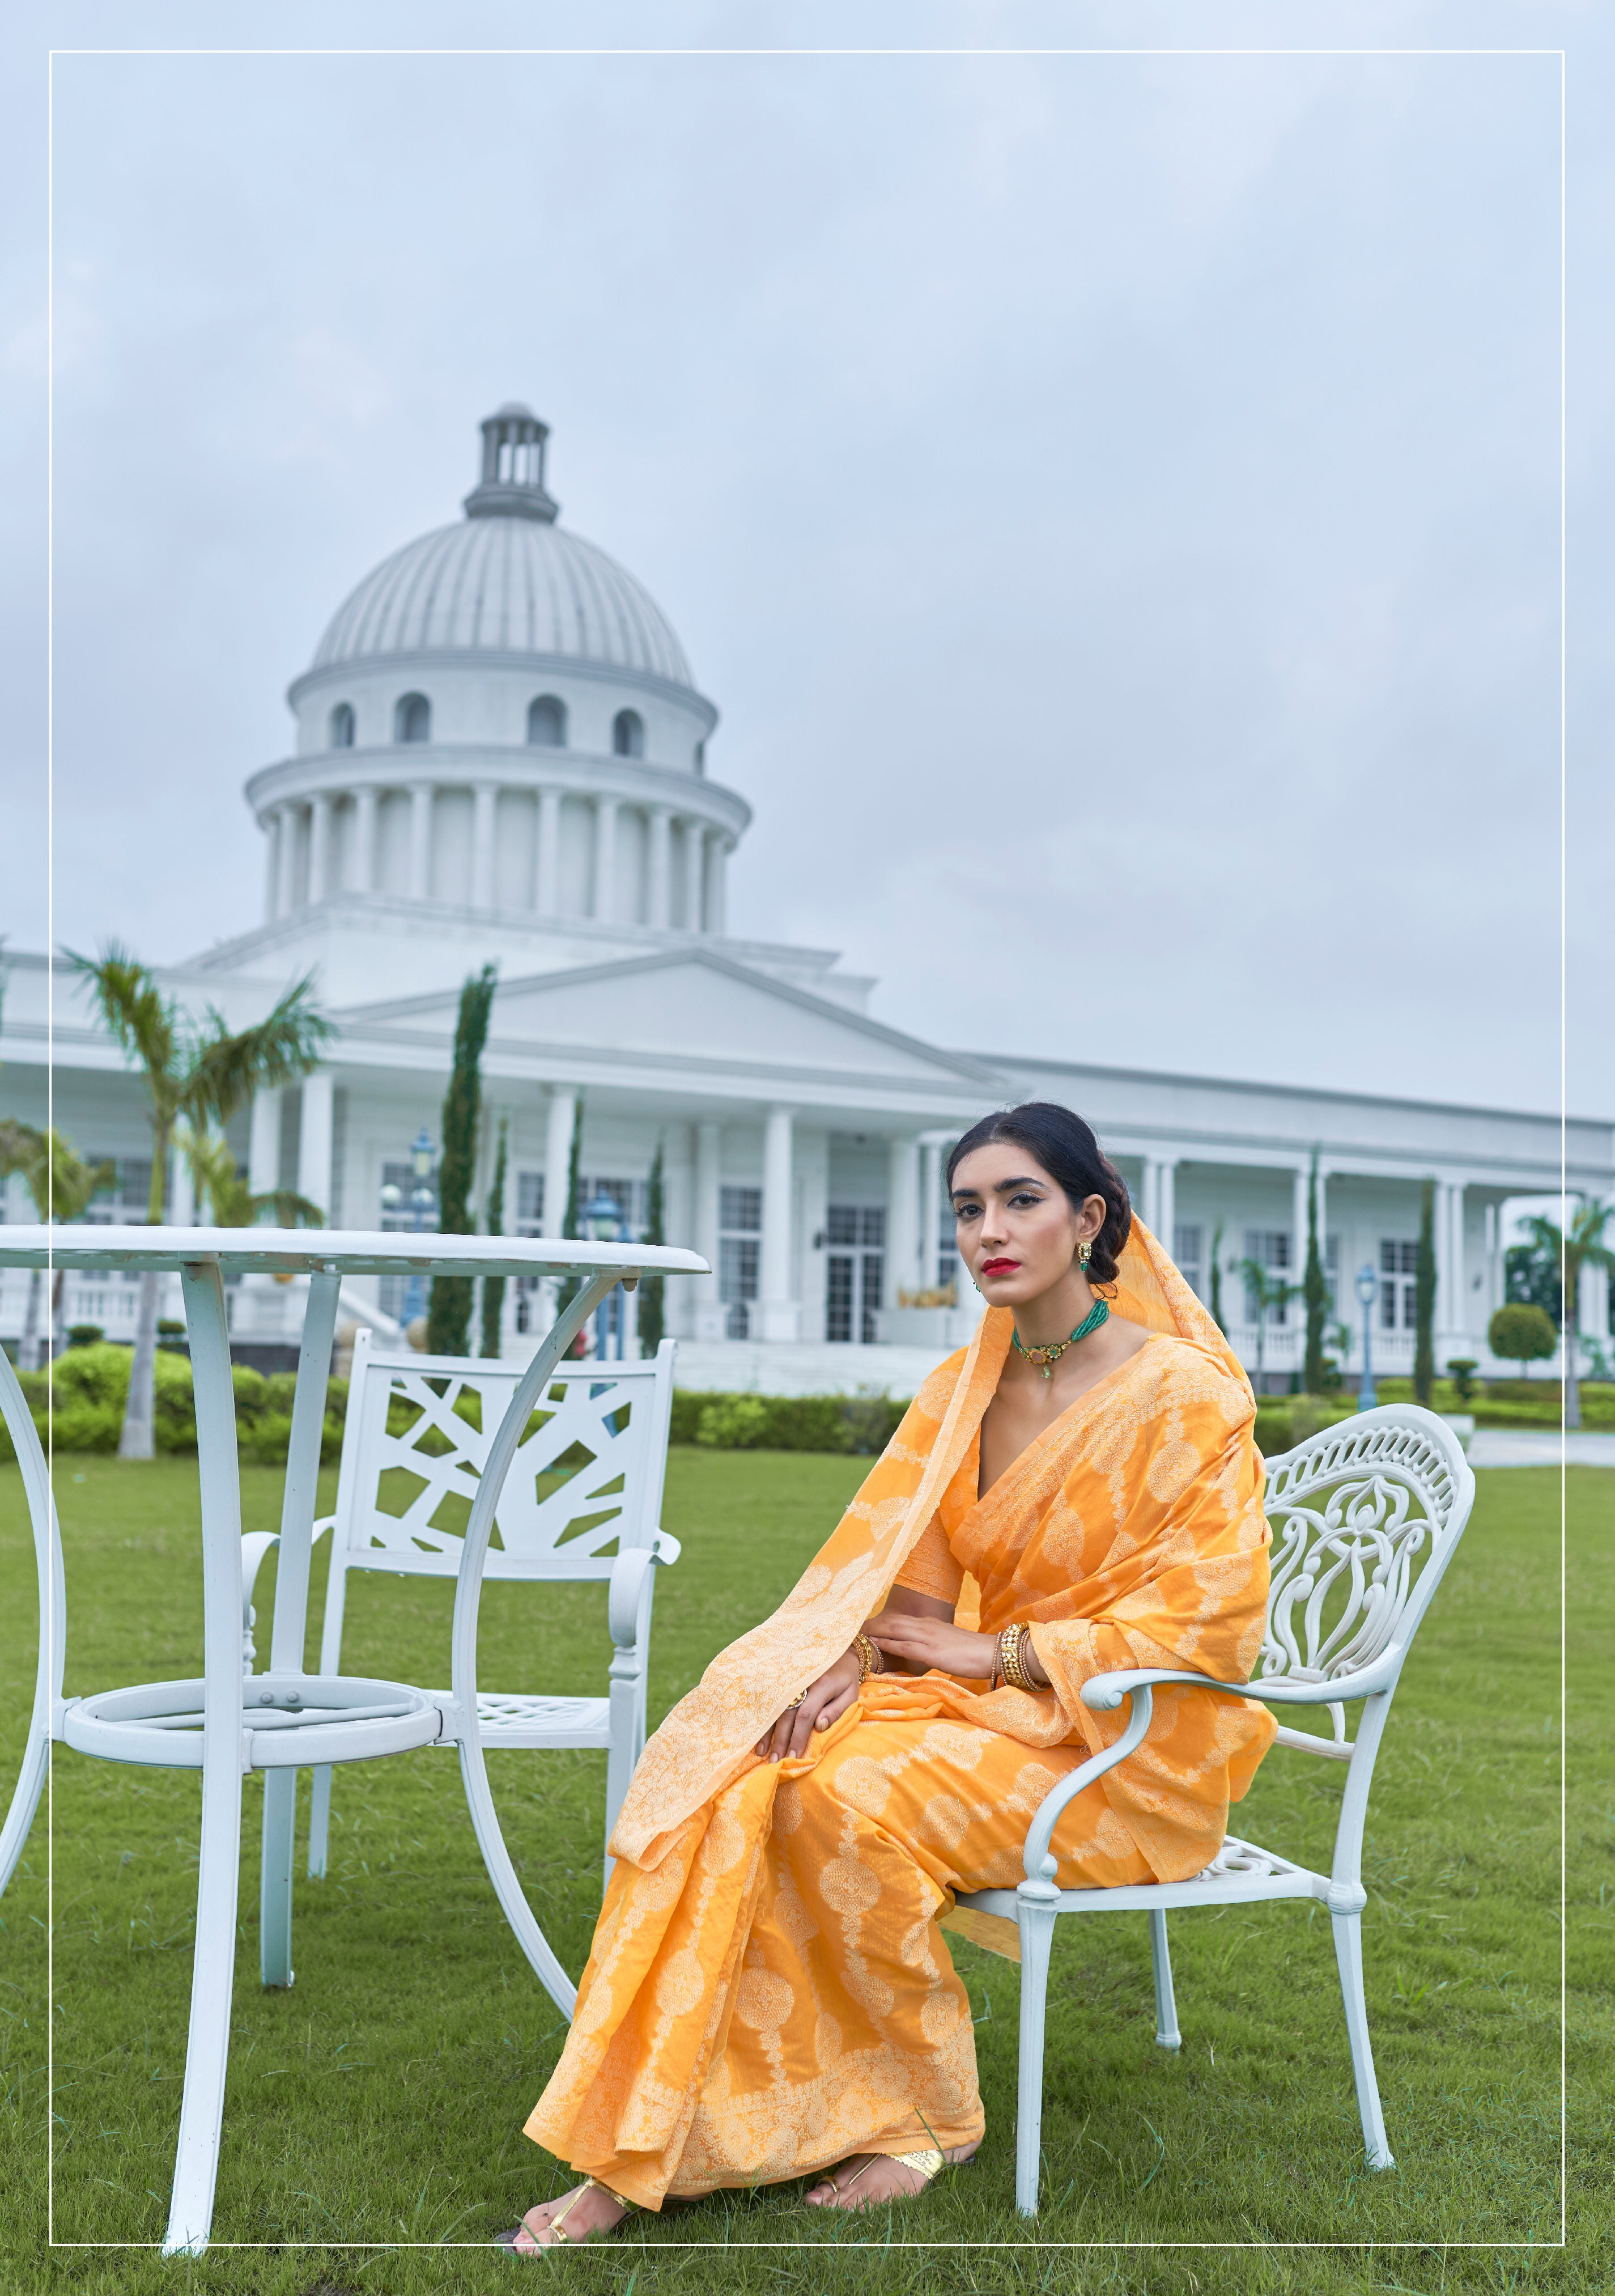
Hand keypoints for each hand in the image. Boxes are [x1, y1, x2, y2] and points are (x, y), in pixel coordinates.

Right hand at [755, 1646, 862, 1762]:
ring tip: (762, 1752)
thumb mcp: (850, 1694)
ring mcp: (790, 1678)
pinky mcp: (783, 1678)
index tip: (794, 1757)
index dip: (798, 1737)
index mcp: (821, 1684)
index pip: (805, 1715)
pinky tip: (757, 1732)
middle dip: (781, 1739)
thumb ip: (836, 1711)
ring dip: (768, 1731)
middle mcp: (802, 1680)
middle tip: (775, 1761)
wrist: (838, 1649)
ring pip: (775, 1707)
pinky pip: (771, 1699)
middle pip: (787, 1713)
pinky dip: (764, 1717)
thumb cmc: (845, 1678)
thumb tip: (819, 1727)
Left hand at [864, 1613, 997, 1681]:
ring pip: (894, 1631)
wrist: (992, 1652)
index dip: (877, 1622)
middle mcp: (925, 1626)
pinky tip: (876, 1647)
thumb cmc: (972, 1652)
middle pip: (890, 1622)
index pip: (897, 1620)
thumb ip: (929, 1644)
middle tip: (849, 1629)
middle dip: (869, 1625)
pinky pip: (905, 1647)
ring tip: (855, 1636)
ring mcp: (928, 1638)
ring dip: (873, 1632)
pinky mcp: (932, 1652)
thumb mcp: (946, 1644)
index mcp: (928, 1624)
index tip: (860, 1626)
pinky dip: (888, 1646)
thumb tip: (914, 1650)